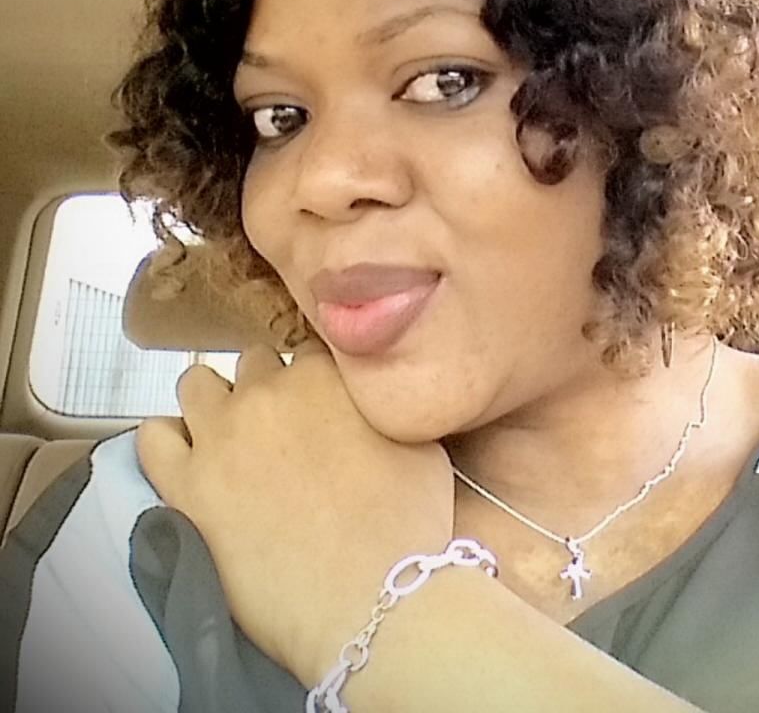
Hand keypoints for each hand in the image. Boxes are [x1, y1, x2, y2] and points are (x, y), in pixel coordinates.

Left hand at [135, 339, 454, 684]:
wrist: (369, 595)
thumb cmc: (408, 523)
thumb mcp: (420, 440)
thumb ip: (385, 404)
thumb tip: (374, 400)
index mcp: (327, 374)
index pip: (308, 348)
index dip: (315, 376)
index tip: (321, 402)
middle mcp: (269, 390)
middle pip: (255, 361)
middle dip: (268, 387)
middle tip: (286, 428)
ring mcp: (222, 434)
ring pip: (197, 383)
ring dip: (216, 403)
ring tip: (235, 440)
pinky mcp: (186, 485)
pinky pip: (153, 438)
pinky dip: (170, 442)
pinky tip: (192, 463)